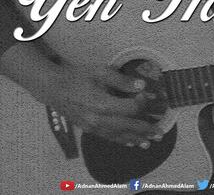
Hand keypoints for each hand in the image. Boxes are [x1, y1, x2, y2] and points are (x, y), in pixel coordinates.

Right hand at [47, 60, 165, 147]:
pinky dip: (122, 141)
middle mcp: (98, 119)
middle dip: (145, 130)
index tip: (148, 94)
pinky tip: (131, 142)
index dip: (142, 102)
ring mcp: (93, 127)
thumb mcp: (100, 71)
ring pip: (119, 136)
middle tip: (160, 133)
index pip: (130, 108)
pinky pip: (109, 138)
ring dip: (136, 139)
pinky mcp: (89, 129)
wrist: (53, 88)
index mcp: (102, 103)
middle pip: (127, 127)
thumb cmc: (77, 77)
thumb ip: (121, 79)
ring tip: (150, 142)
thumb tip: (141, 85)